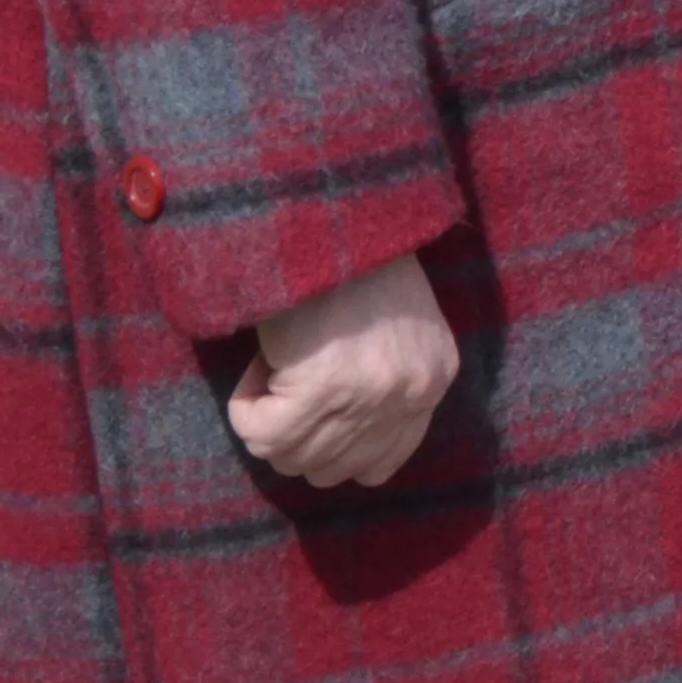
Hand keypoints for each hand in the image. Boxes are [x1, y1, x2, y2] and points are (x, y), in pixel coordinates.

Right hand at [227, 252, 457, 487]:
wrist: (332, 213)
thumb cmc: (349, 261)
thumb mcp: (391, 327)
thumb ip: (376, 384)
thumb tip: (326, 444)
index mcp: (435, 375)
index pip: (379, 464)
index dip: (331, 448)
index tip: (307, 411)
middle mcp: (412, 393)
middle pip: (329, 469)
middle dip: (294, 434)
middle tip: (286, 378)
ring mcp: (372, 395)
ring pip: (290, 457)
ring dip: (268, 417)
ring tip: (277, 362)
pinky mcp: (326, 389)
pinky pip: (261, 436)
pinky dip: (246, 406)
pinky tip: (264, 360)